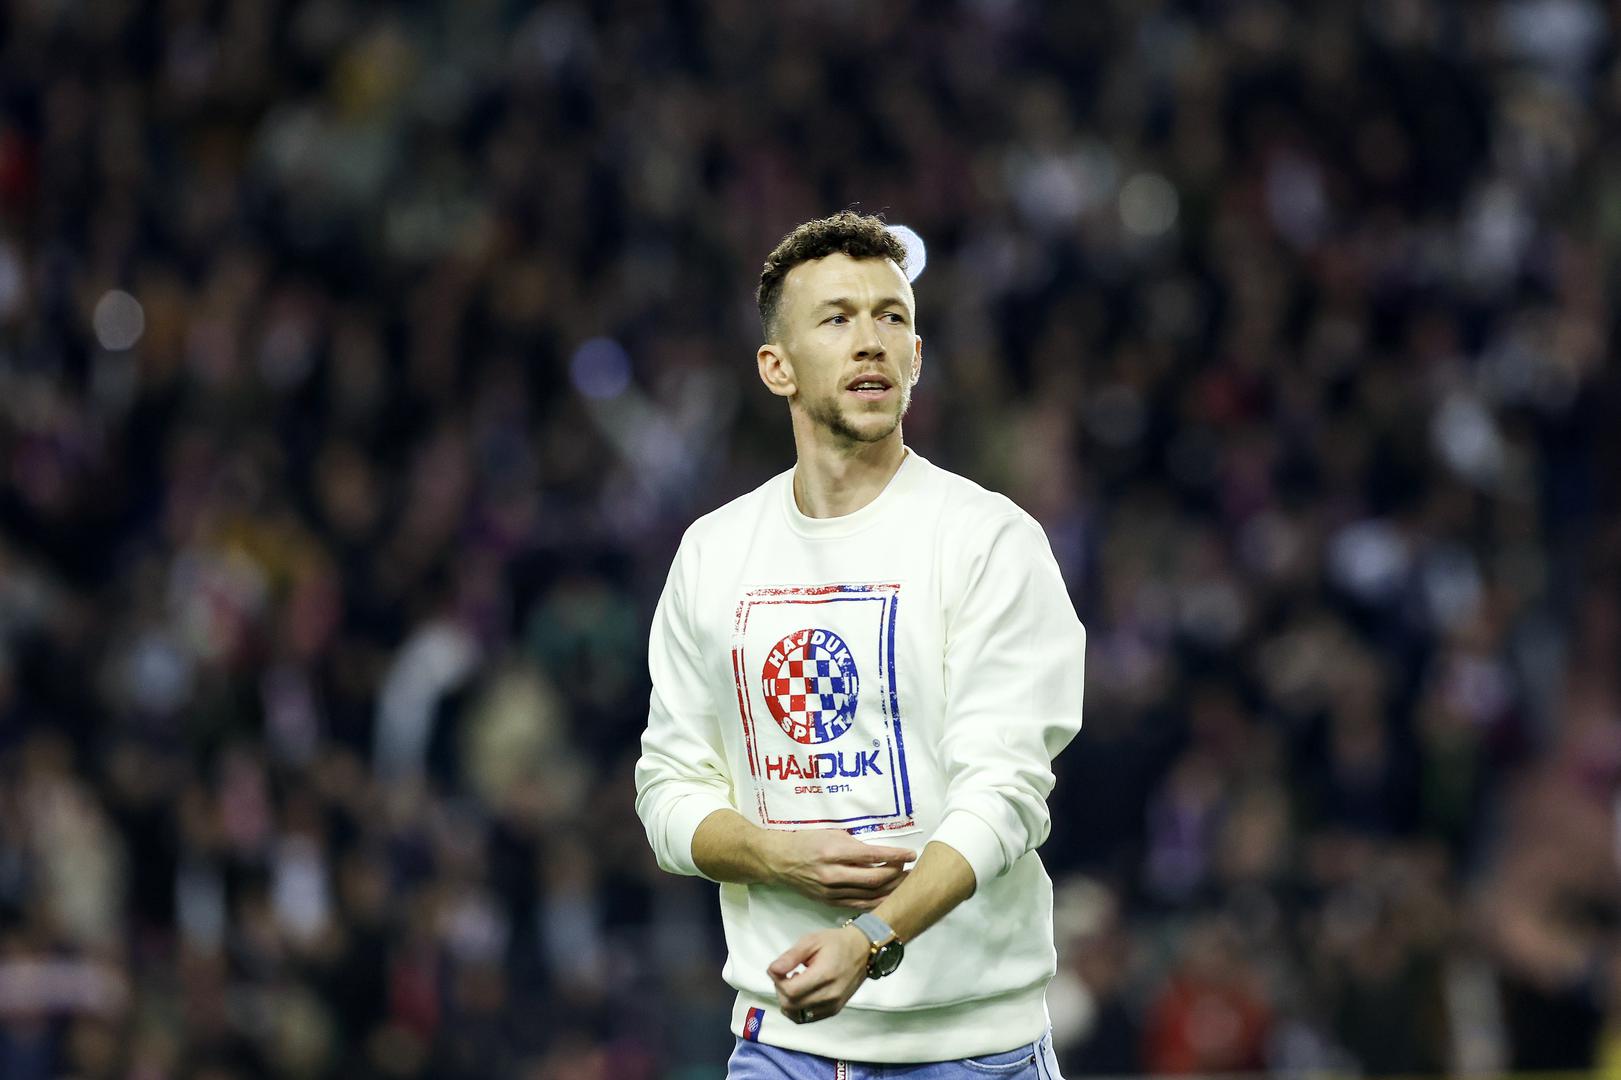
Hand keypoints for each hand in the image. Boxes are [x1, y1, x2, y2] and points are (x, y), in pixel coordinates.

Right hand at [760, 829, 913, 909]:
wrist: (779, 861)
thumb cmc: (806, 842)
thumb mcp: (831, 834)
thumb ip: (855, 846)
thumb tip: (880, 855)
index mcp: (834, 852)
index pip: (873, 856)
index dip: (895, 856)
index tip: (911, 854)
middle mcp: (834, 874)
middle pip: (875, 879)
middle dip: (897, 875)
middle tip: (911, 869)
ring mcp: (832, 891)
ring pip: (869, 895)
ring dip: (890, 890)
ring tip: (905, 883)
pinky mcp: (829, 902)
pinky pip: (858, 905)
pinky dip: (876, 902)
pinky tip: (888, 898)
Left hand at [769, 925, 868, 1023]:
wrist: (862, 951)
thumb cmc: (836, 943)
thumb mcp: (811, 941)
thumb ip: (791, 957)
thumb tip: (772, 970)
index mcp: (825, 975)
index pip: (791, 991)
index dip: (777, 981)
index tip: (777, 969)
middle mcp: (830, 996)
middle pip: (791, 1005)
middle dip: (780, 991)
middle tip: (785, 974)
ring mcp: (832, 1006)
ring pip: (797, 1015)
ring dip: (788, 1001)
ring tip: (794, 983)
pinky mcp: (833, 1011)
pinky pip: (807, 1018)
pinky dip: (797, 1009)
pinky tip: (801, 993)